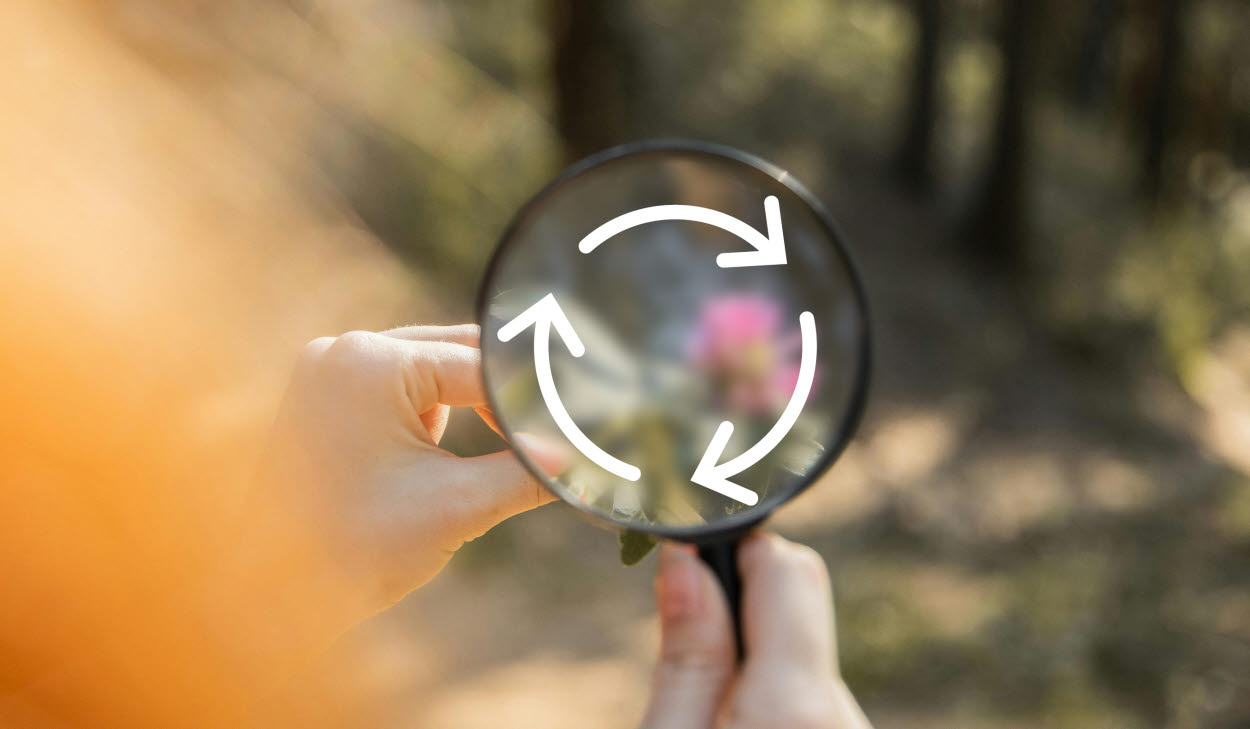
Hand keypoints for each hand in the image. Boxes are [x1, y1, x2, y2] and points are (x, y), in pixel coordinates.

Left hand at [238, 325, 563, 634]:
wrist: (264, 596)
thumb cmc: (354, 549)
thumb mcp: (457, 506)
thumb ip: (526, 474)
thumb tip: (580, 460)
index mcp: (372, 362)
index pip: (481, 367)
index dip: (532, 402)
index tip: (575, 430)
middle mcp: (342, 350)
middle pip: (455, 353)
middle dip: (503, 395)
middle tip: (555, 428)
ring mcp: (324, 371)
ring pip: (427, 368)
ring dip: (469, 402)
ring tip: (509, 443)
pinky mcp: (318, 396)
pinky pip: (395, 387)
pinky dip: (430, 412)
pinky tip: (450, 448)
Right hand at [639, 533, 872, 728]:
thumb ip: (686, 658)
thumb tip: (687, 559)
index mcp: (796, 705)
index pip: (787, 567)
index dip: (732, 554)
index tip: (687, 568)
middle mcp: (847, 718)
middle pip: (797, 612)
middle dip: (739, 618)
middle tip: (686, 667)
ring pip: (803, 661)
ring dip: (755, 671)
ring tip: (708, 717)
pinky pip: (817, 703)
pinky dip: (778, 706)